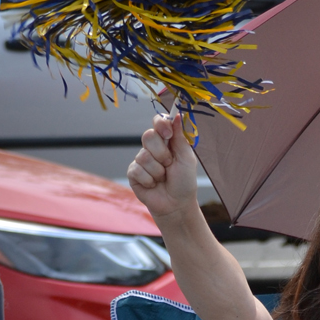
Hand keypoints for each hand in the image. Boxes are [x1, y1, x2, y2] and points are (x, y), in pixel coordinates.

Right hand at [128, 108, 200, 223]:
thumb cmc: (184, 182)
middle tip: (169, 164)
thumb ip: (180, 137)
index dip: (160, 124)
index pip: (158, 122)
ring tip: (163, 178)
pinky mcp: (133, 173)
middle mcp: (152, 148)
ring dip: (157, 170)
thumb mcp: (186, 158)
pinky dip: (149, 180)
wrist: (176, 205)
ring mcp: (141, 160)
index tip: (167, 133)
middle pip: (148, 136)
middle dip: (161, 153)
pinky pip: (137, 170)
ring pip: (143, 156)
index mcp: (167, 140)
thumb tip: (177, 115)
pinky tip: (153, 185)